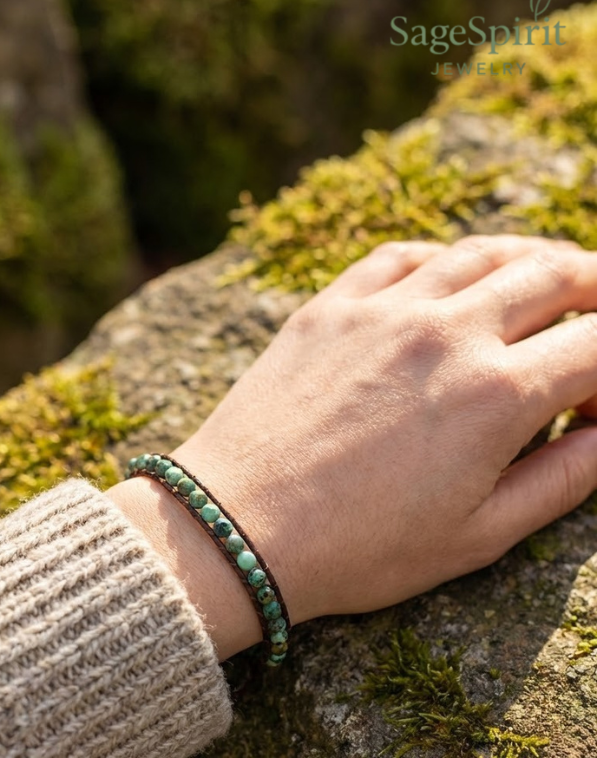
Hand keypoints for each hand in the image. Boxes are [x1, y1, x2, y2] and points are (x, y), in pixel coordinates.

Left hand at [109, 235, 596, 659]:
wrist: (238, 526)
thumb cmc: (357, 547)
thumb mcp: (478, 536)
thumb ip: (564, 478)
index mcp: (495, 393)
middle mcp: (445, 332)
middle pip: (553, 274)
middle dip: (595, 287)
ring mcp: (382, 310)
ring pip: (481, 252)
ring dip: (529, 258)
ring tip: (545, 278)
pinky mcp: (330, 305)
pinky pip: (401, 255)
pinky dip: (442, 258)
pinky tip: (448, 277)